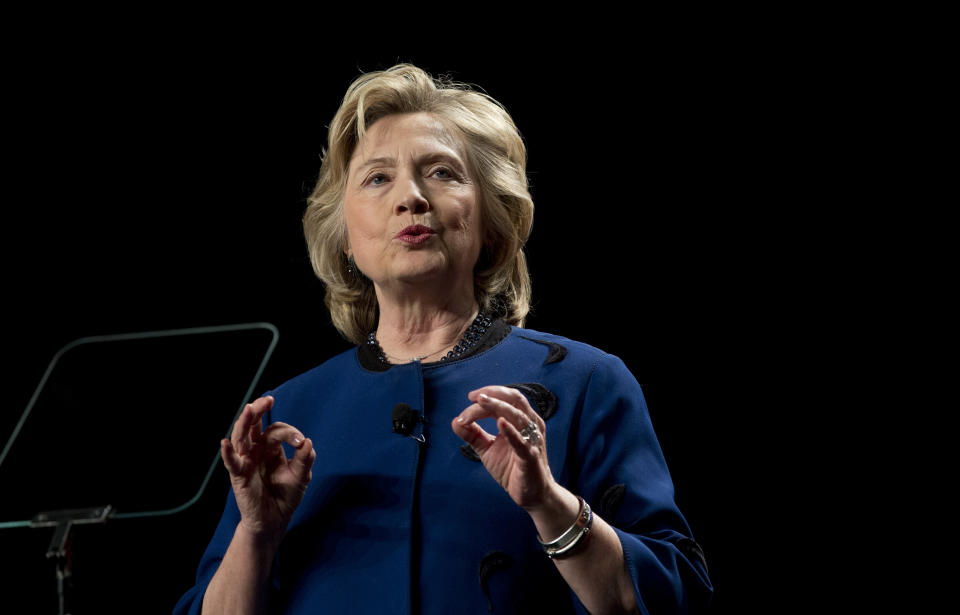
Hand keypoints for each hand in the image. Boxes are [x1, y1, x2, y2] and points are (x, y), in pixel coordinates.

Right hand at [220, 396, 315, 545]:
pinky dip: (227, 453)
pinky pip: (232, 462)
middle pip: (253, 425)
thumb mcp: (301, 477)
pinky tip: (224, 443)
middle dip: (258, 411)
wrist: (275, 521)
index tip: (301, 443)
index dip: (290, 433)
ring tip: (249, 410)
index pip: (276, 430)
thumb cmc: (286, 496)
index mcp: (270, 447)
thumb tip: (308, 443)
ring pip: (241, 437)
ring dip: (244, 423)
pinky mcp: (239, 476)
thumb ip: (304, 460)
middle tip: (267, 400)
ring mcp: (246, 461)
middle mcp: (256, 450)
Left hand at [451, 386, 558, 511]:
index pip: (504, 400)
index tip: (468, 399)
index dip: (487, 396)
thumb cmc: (512, 468)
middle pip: (514, 399)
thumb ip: (473, 435)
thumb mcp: (488, 449)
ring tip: (480, 402)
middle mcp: (530, 425)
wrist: (532, 495)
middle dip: (493, 393)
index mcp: (520, 420)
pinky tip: (500, 423)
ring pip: (517, 415)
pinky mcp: (531, 457)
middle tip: (474, 396)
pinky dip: (511, 431)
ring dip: (496, 406)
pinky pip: (521, 442)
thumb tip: (455, 421)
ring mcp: (532, 440)